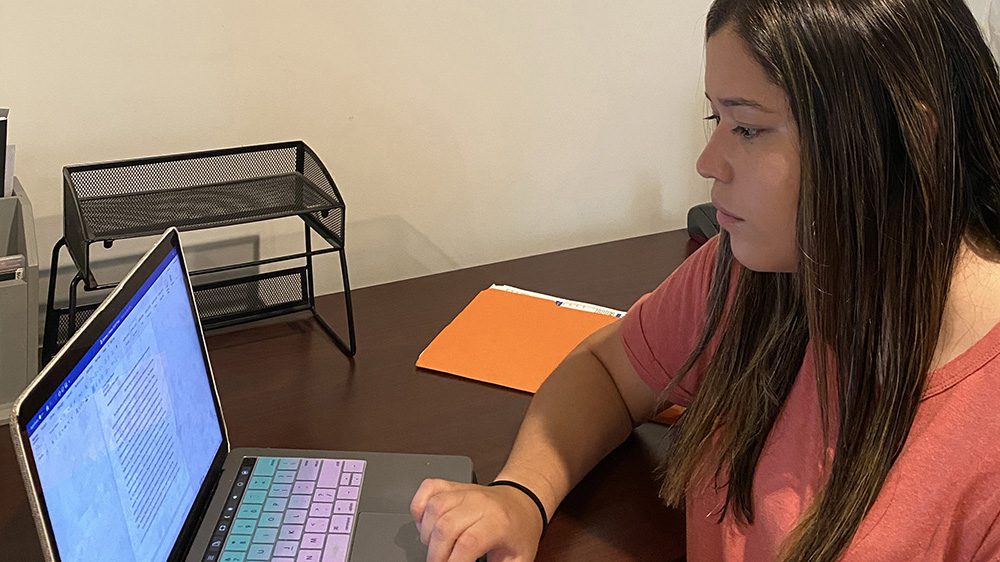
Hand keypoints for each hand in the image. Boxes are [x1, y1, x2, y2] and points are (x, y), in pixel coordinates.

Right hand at [410, 478, 544, 561]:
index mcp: (498, 522)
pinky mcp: (452, 486)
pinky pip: (428, 490)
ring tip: (438, 547)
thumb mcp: (518, 560)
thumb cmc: (519, 532)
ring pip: (434, 509)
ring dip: (427, 535)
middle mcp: (479, 503)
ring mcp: (464, 492)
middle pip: (445, 528)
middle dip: (437, 556)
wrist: (522, 503)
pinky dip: (419, 508)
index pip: (467, 543)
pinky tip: (426, 524)